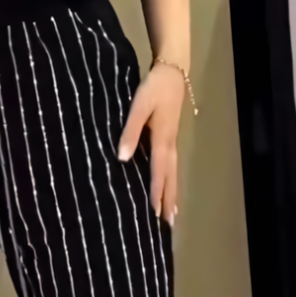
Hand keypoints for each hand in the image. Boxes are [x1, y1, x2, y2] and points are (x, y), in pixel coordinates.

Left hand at [117, 62, 184, 226]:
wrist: (172, 71)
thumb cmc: (154, 88)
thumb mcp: (140, 106)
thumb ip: (130, 131)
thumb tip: (123, 158)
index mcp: (162, 140)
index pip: (158, 173)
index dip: (156, 193)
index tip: (154, 215)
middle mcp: (170, 144)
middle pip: (170, 178)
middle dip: (167, 200)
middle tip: (167, 225)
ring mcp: (172, 140)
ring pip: (173, 172)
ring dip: (171, 192)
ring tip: (171, 213)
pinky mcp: (170, 134)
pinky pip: (171, 164)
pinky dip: (170, 179)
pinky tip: (167, 182)